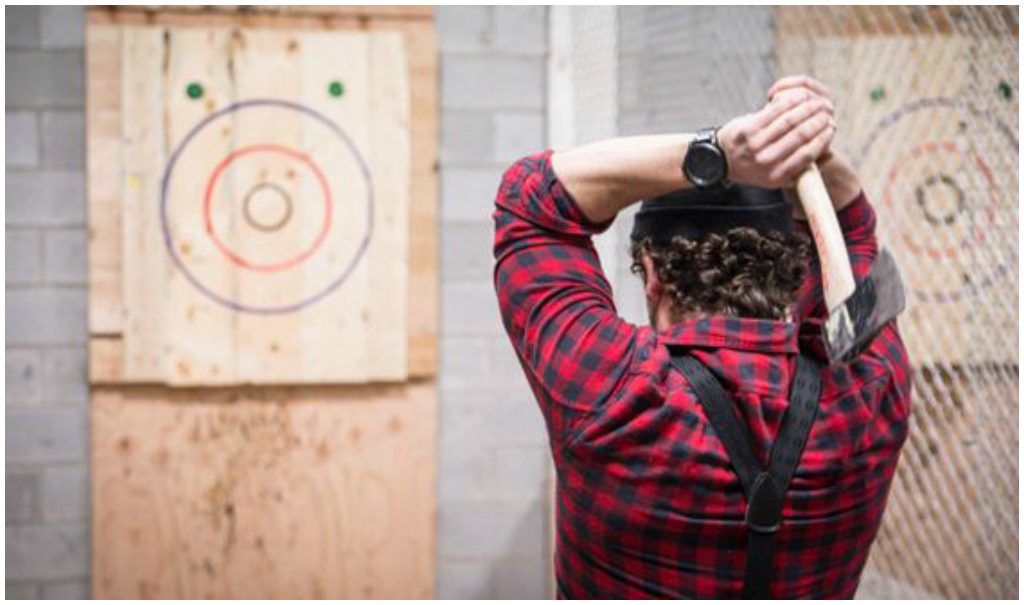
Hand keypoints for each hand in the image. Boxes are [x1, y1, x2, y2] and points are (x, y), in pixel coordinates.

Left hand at [717, 75, 835, 187]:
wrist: (721, 160)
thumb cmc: (753, 166)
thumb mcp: (774, 178)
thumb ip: (796, 171)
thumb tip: (824, 160)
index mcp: (778, 176)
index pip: (809, 153)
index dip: (823, 137)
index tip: (831, 127)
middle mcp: (767, 162)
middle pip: (801, 135)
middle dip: (818, 120)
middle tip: (827, 112)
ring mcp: (756, 144)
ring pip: (790, 121)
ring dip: (807, 108)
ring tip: (817, 103)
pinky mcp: (748, 129)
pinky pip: (775, 111)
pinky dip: (790, 101)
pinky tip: (800, 97)